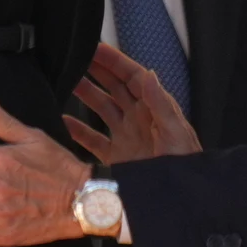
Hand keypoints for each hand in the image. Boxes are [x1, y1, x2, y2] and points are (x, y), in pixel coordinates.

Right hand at [64, 43, 201, 164]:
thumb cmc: (185, 164)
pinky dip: (77, 131)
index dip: (114, 61)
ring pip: (101, 108)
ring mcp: (125, 136)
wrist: (180, 199)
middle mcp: (138, 118)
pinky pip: (93, 139)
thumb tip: (148, 73)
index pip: (132, 77)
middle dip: (96, 70)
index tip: (95, 47)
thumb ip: (160, 103)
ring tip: (64, 81)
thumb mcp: (176, 132)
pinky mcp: (115, 157)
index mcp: (153, 108)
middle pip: (114, 87)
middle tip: (74, 56)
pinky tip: (61, 121)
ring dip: (85, 94)